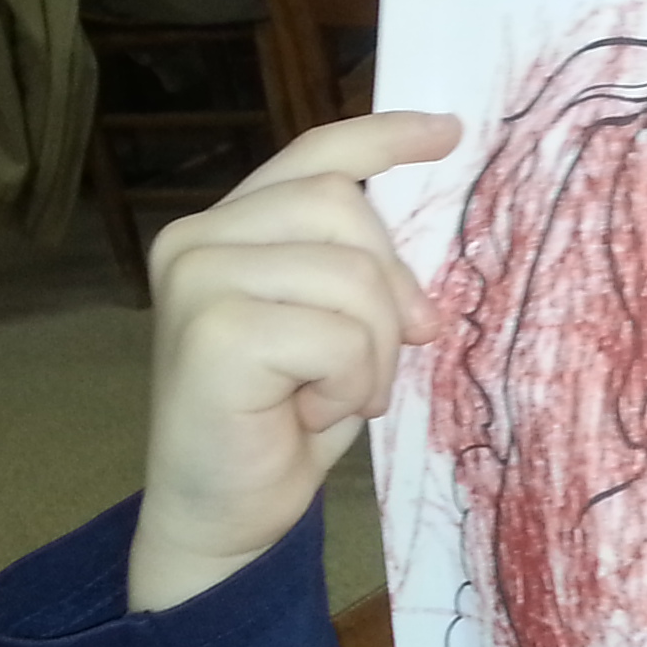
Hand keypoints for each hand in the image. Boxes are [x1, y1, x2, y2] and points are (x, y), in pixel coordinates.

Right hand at [129, 112, 458, 613]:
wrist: (223, 514)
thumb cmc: (281, 421)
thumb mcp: (336, 331)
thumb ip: (360, 274)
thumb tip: (423, 269)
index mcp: (227, 228)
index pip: (314, 158)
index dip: (383, 138)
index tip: (449, 132)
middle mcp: (196, 239)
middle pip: (346, 210)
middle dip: (389, 291)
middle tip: (375, 361)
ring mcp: (196, 280)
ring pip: (351, 275)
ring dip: (370, 351)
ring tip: (333, 394)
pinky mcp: (212, 332)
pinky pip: (338, 334)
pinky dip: (349, 382)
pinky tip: (308, 413)